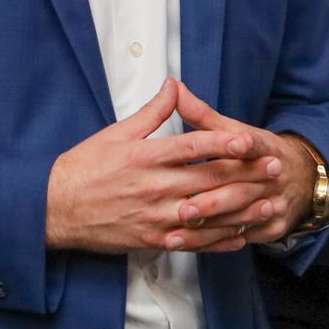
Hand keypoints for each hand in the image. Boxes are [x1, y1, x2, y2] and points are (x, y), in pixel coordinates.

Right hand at [43, 79, 286, 256]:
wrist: (55, 209)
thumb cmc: (83, 168)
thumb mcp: (116, 132)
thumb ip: (151, 112)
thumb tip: (172, 85)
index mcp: (146, 156)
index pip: (193, 147)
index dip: (224, 143)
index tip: (249, 140)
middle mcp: (154, 187)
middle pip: (208, 180)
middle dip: (245, 174)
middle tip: (273, 168)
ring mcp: (155, 217)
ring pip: (207, 214)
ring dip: (241, 210)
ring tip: (268, 203)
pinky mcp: (152, 240)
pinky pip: (192, 243)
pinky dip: (218, 241)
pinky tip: (240, 236)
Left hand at [172, 83, 317, 244]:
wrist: (301, 179)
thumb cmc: (258, 153)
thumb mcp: (237, 131)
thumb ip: (204, 115)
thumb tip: (174, 88)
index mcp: (266, 148)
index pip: (256, 144)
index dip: (244, 144)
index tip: (237, 143)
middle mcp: (274, 178)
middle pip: (243, 188)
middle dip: (214, 199)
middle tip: (186, 205)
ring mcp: (275, 205)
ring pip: (240, 218)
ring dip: (209, 227)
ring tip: (178, 230)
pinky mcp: (272, 229)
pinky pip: (242, 238)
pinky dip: (215, 243)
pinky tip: (191, 244)